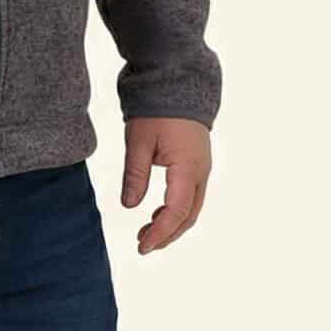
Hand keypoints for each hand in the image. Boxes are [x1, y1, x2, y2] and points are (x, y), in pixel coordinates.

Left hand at [120, 117, 210, 253]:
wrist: (178, 84)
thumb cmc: (156, 109)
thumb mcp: (138, 141)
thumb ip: (134, 175)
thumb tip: (128, 206)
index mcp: (187, 167)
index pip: (176, 211)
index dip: (160, 232)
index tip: (142, 246)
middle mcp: (201, 172)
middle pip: (189, 215)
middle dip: (167, 235)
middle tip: (143, 246)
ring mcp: (202, 169)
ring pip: (192, 208)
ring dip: (171, 224)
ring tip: (146, 233)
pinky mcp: (198, 165)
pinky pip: (191, 196)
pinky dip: (175, 210)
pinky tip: (156, 214)